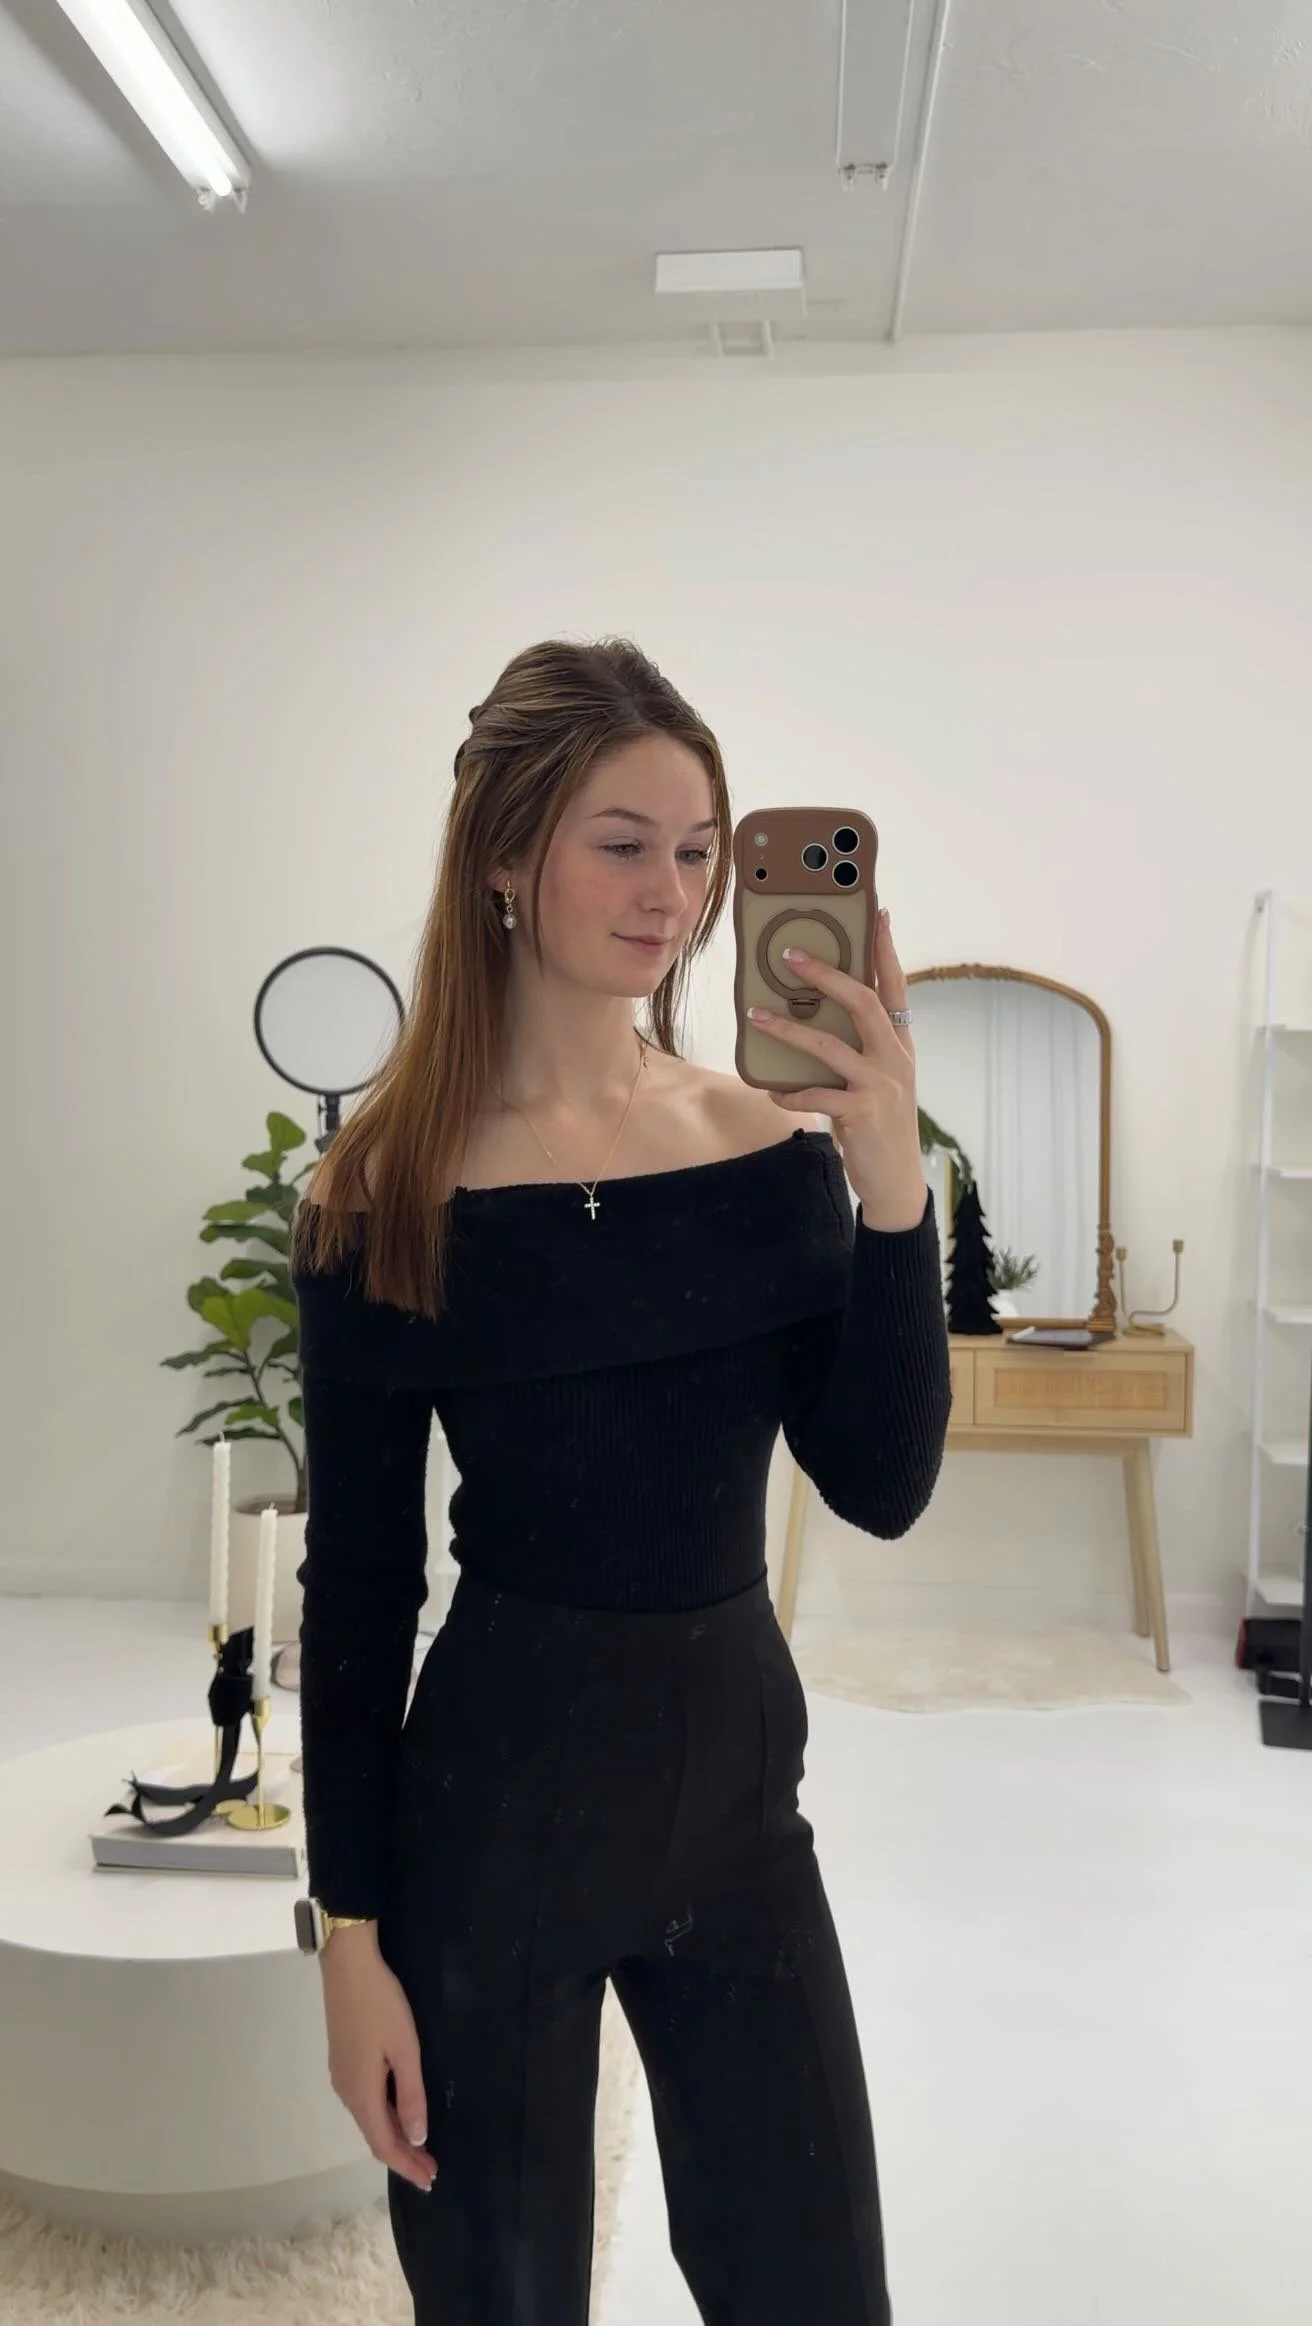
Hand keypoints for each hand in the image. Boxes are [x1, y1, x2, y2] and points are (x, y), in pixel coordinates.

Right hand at [321, 1924, 436, 2193]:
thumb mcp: (404, 2049)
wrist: (347, 1965)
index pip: (383, 2144)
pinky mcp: (343, 2060)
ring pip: (369, 2118)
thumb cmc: (381, 2005)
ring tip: (421, 2146)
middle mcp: (346, 2091)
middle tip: (431, 2168)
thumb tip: (416, 2138)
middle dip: (403, 2155)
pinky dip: (385, 2115)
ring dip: (395, 2135)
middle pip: (375, 2135)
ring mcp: (342, 2075)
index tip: (429, 2181)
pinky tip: (401, 2111)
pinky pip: (365, 2101)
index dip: (406, 2166)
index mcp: (361, 2093)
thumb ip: (411, 2094)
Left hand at [748, 908, 925, 1231]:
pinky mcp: (862, 1114)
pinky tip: (770, 1092)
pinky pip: (817, 1096)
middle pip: (863, 1002)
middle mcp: (894, 1058)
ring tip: (755, 1016)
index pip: (895, 986)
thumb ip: (859, 1049)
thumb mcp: (879, 1079)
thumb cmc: (880, 1124)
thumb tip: (814, 1019)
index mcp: (899, 1044)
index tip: (879, 913)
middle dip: (827, 974)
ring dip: (788, 1030)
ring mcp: (880, 1085)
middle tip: (790, 954)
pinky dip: (790, 1093)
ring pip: (831, 1046)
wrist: (896, 1179)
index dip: (886, 950)